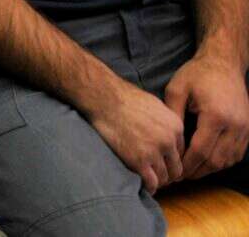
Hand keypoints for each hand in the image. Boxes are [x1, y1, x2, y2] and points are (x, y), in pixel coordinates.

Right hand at [85, 77, 184, 192]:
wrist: (104, 98)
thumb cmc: (123, 97)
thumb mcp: (154, 105)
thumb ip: (164, 122)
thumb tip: (164, 132)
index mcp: (175, 126)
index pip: (181, 152)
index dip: (170, 159)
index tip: (162, 162)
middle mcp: (169, 141)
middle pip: (176, 168)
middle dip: (167, 173)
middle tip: (156, 174)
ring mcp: (154, 152)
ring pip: (165, 178)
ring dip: (157, 180)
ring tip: (148, 179)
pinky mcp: (138, 161)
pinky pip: (151, 182)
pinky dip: (149, 187)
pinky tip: (143, 184)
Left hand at [165, 54, 248, 180]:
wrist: (223, 64)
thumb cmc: (197, 75)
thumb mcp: (176, 90)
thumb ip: (172, 115)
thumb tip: (166, 140)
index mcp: (215, 116)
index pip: (200, 150)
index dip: (186, 164)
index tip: (173, 170)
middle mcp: (234, 126)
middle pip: (215, 160)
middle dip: (196, 171)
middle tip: (179, 176)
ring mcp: (244, 129)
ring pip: (227, 160)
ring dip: (209, 169)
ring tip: (191, 172)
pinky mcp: (248, 129)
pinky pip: (236, 154)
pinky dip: (222, 161)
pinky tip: (207, 162)